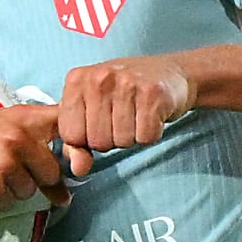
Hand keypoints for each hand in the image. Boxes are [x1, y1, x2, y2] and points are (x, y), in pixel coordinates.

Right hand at [0, 103, 68, 210]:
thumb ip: (35, 145)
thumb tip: (66, 192)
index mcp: (23, 117)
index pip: (67, 127)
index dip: (76, 148)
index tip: (74, 160)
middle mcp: (18, 138)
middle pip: (51, 172)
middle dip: (34, 178)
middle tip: (5, 169)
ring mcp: (6, 163)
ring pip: (28, 191)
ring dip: (10, 190)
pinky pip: (7, 203)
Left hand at [55, 54, 195, 175]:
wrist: (171, 72)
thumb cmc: (126, 92)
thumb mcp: (92, 111)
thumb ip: (76, 142)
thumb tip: (78, 169)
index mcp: (77, 80)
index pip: (70, 135)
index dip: (87, 139)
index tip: (100, 123)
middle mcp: (99, 78)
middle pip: (98, 142)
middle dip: (112, 139)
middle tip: (122, 118)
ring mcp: (126, 83)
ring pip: (122, 141)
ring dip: (132, 136)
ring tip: (137, 115)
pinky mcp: (152, 93)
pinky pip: (145, 137)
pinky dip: (151, 133)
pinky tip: (151, 115)